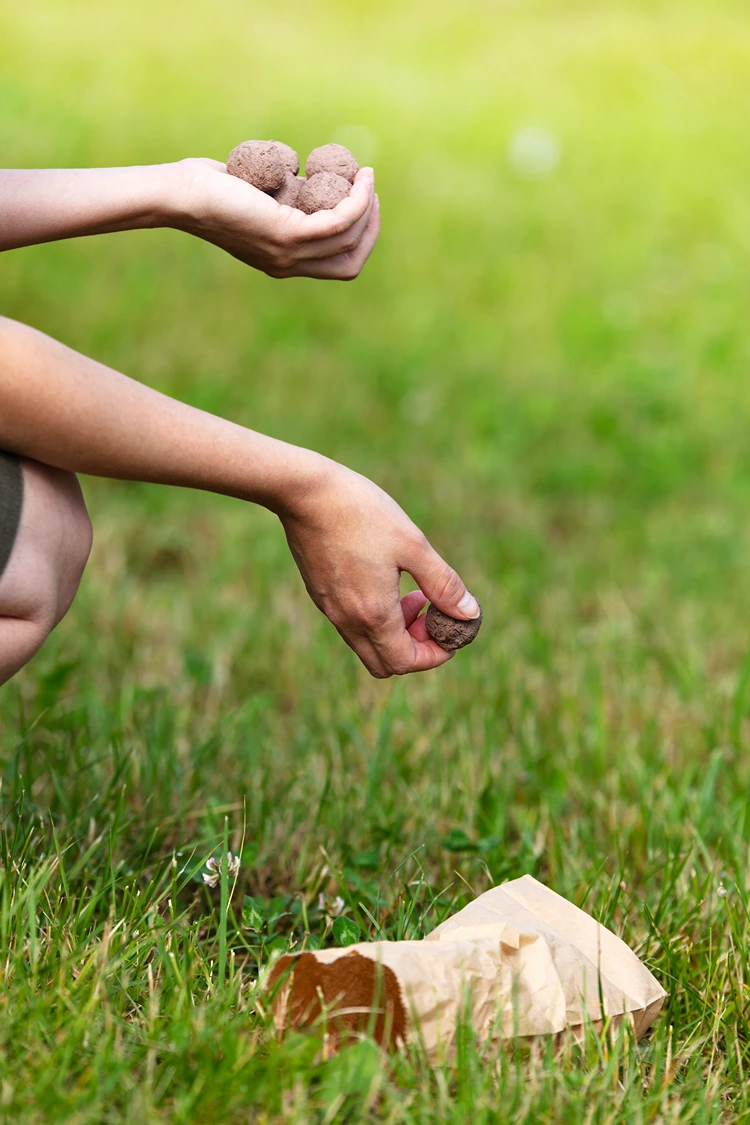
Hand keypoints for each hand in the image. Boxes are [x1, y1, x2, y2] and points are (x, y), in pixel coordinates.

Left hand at [167, 158, 379, 280]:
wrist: (180, 196)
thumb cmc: (205, 189)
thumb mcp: (251, 198)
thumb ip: (274, 199)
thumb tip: (295, 177)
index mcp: (282, 262)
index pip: (336, 264)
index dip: (358, 236)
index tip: (360, 201)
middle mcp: (288, 264)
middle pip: (351, 260)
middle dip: (370, 227)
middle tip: (370, 191)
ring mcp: (288, 253)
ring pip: (349, 238)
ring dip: (367, 207)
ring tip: (366, 177)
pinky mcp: (286, 234)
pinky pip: (338, 221)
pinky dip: (357, 199)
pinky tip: (360, 177)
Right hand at [277, 459, 480, 676]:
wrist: (305, 492)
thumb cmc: (361, 513)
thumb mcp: (412, 545)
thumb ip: (443, 584)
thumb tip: (470, 614)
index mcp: (373, 614)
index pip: (406, 662)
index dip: (435, 654)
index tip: (449, 628)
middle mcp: (347, 621)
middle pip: (385, 663)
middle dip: (414, 647)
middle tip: (428, 612)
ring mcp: (330, 609)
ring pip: (366, 644)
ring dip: (395, 630)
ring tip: (408, 592)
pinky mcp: (320, 594)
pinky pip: (351, 624)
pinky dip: (374, 616)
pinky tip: (383, 578)